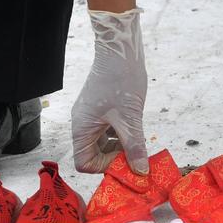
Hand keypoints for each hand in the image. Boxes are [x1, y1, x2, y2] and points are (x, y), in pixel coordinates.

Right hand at [71, 8, 148, 174]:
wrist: (121, 50)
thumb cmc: (121, 82)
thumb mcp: (130, 119)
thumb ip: (134, 147)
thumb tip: (140, 171)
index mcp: (82, 128)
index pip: (84, 163)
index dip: (104, 167)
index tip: (125, 162)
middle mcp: (83, 124)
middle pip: (94, 154)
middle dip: (115, 158)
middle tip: (136, 156)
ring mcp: (92, 116)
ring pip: (104, 142)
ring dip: (121, 147)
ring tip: (138, 142)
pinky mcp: (102, 109)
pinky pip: (109, 130)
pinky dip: (122, 135)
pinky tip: (136, 130)